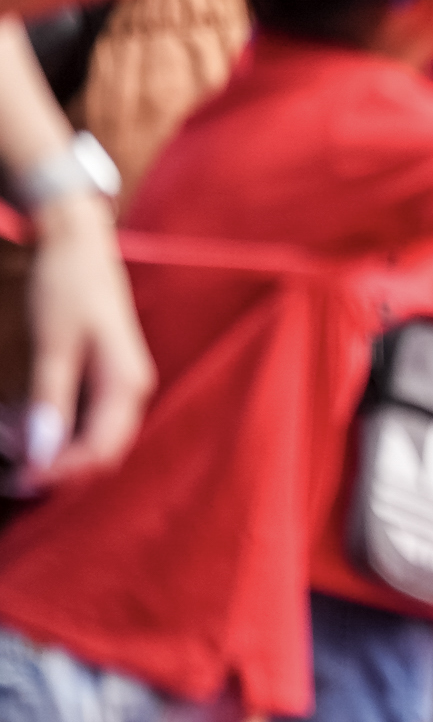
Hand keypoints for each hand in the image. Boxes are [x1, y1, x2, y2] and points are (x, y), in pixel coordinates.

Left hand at [21, 199, 152, 485]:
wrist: (79, 243)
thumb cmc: (67, 287)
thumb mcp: (53, 345)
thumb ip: (49, 401)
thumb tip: (42, 455)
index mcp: (126, 386)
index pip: (101, 452)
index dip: (61, 472)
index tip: (19, 477)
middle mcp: (132, 391)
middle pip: (101, 452)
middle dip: (56, 465)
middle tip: (9, 468)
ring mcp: (121, 384)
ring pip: (93, 437)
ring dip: (53, 447)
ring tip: (8, 439)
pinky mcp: (106, 377)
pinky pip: (86, 418)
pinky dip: (55, 426)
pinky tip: (23, 418)